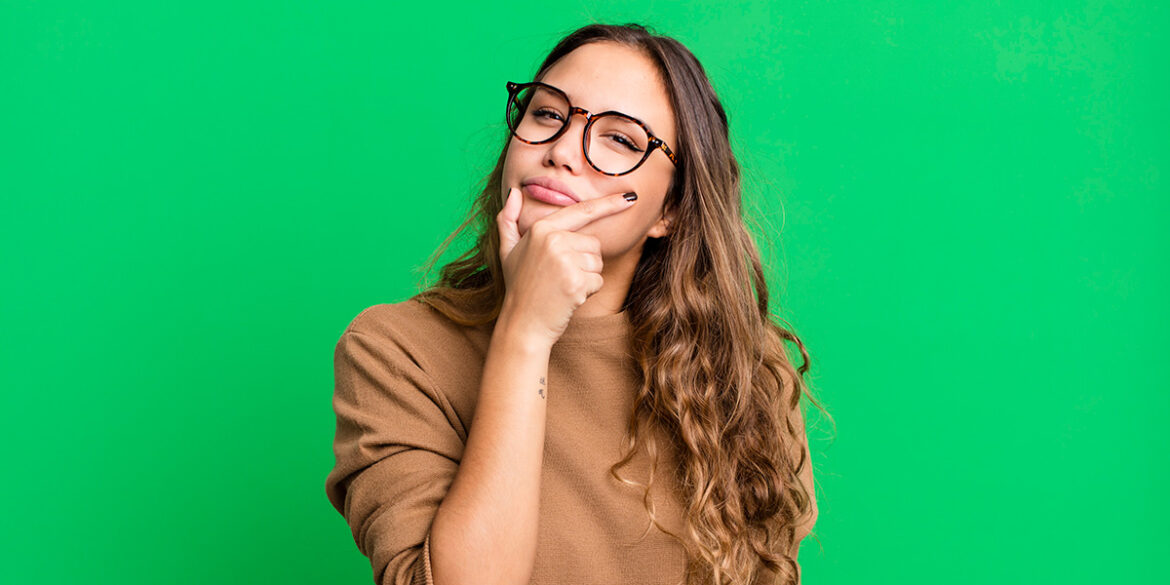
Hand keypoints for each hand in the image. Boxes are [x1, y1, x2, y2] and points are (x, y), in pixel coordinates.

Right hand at [495, 187, 637, 345]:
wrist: (521, 324)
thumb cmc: (519, 287)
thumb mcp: (508, 251)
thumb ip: (508, 220)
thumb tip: (514, 192)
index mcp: (541, 228)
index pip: (582, 211)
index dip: (608, 204)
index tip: (629, 197)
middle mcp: (553, 240)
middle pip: (593, 243)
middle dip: (584, 261)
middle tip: (559, 276)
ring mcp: (564, 260)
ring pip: (598, 262)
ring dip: (586, 276)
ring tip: (562, 286)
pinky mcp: (575, 281)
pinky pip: (598, 280)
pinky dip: (587, 291)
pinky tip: (568, 297)